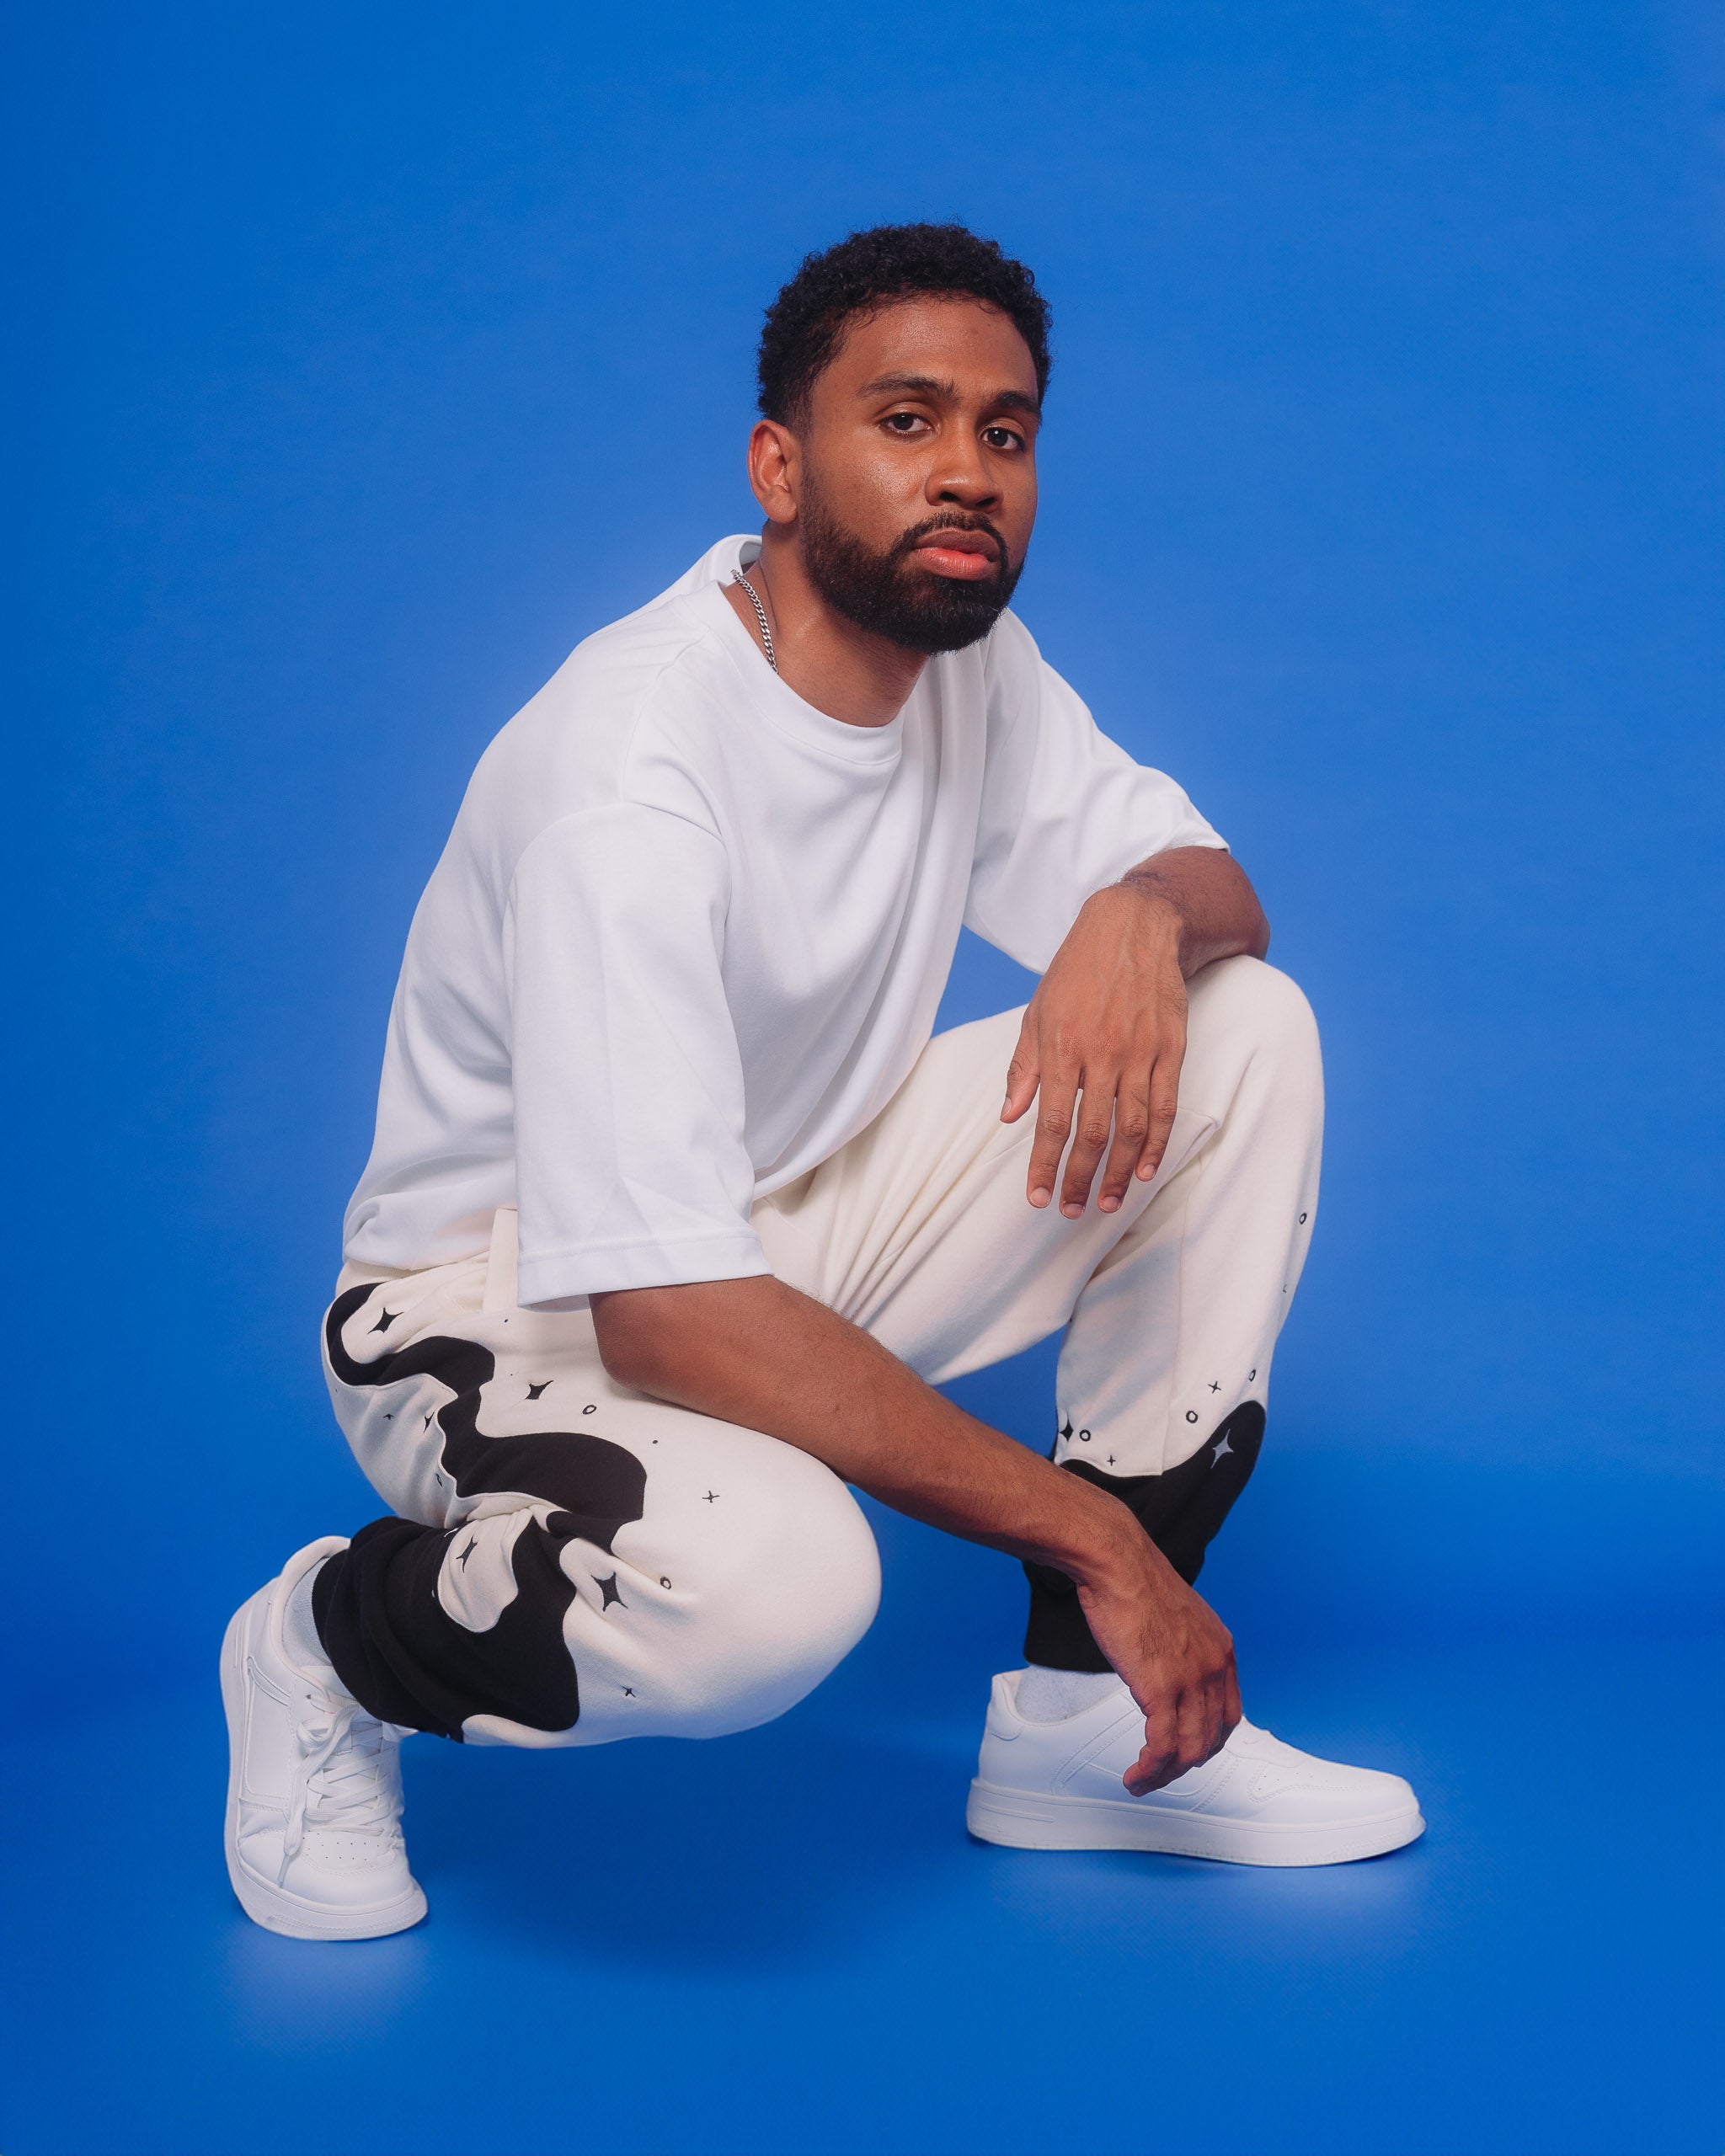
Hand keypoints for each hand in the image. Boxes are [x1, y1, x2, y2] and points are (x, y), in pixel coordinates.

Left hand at [1001, 883, 1188, 1215]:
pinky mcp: (1171, 1049)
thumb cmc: (1077, 970)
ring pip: (1132, 1128)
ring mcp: (1140, 1052)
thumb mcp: (1037, 1012)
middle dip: (1079, 1177)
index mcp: (1062, 1046)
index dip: (1044, 1165)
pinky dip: (1157, 1145)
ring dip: (1119, 1173)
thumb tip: (1009, 1116)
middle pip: (1093, 1133)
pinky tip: (1145, 1171)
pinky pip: (1166, 1107)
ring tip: (1106, 1202)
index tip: (1038, 1197)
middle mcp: (1102, 1054)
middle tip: (1070, 1210)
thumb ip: (1023, 1067)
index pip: (1052, 1121)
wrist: (1133, 926)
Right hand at [1076, 1538, 1241, 1792]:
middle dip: (1186, 1763)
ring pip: (1189, 1749)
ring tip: (1142, 1781)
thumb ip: (1181, 1647)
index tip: (1188, 1750)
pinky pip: (1162, 1746)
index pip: (1228, 1714)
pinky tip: (1136, 1774)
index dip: (1209, 1740)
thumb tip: (1166, 1665)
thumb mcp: (1176, 1617)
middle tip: (1162, 1772)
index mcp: (1220, 1649)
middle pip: (1211, 1738)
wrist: (1117, 1562)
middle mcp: (1213, 1667)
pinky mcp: (1161, 1689)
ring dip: (1166, 1775)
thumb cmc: (1134, 1580)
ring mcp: (1190, 1680)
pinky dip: (1151, 1768)